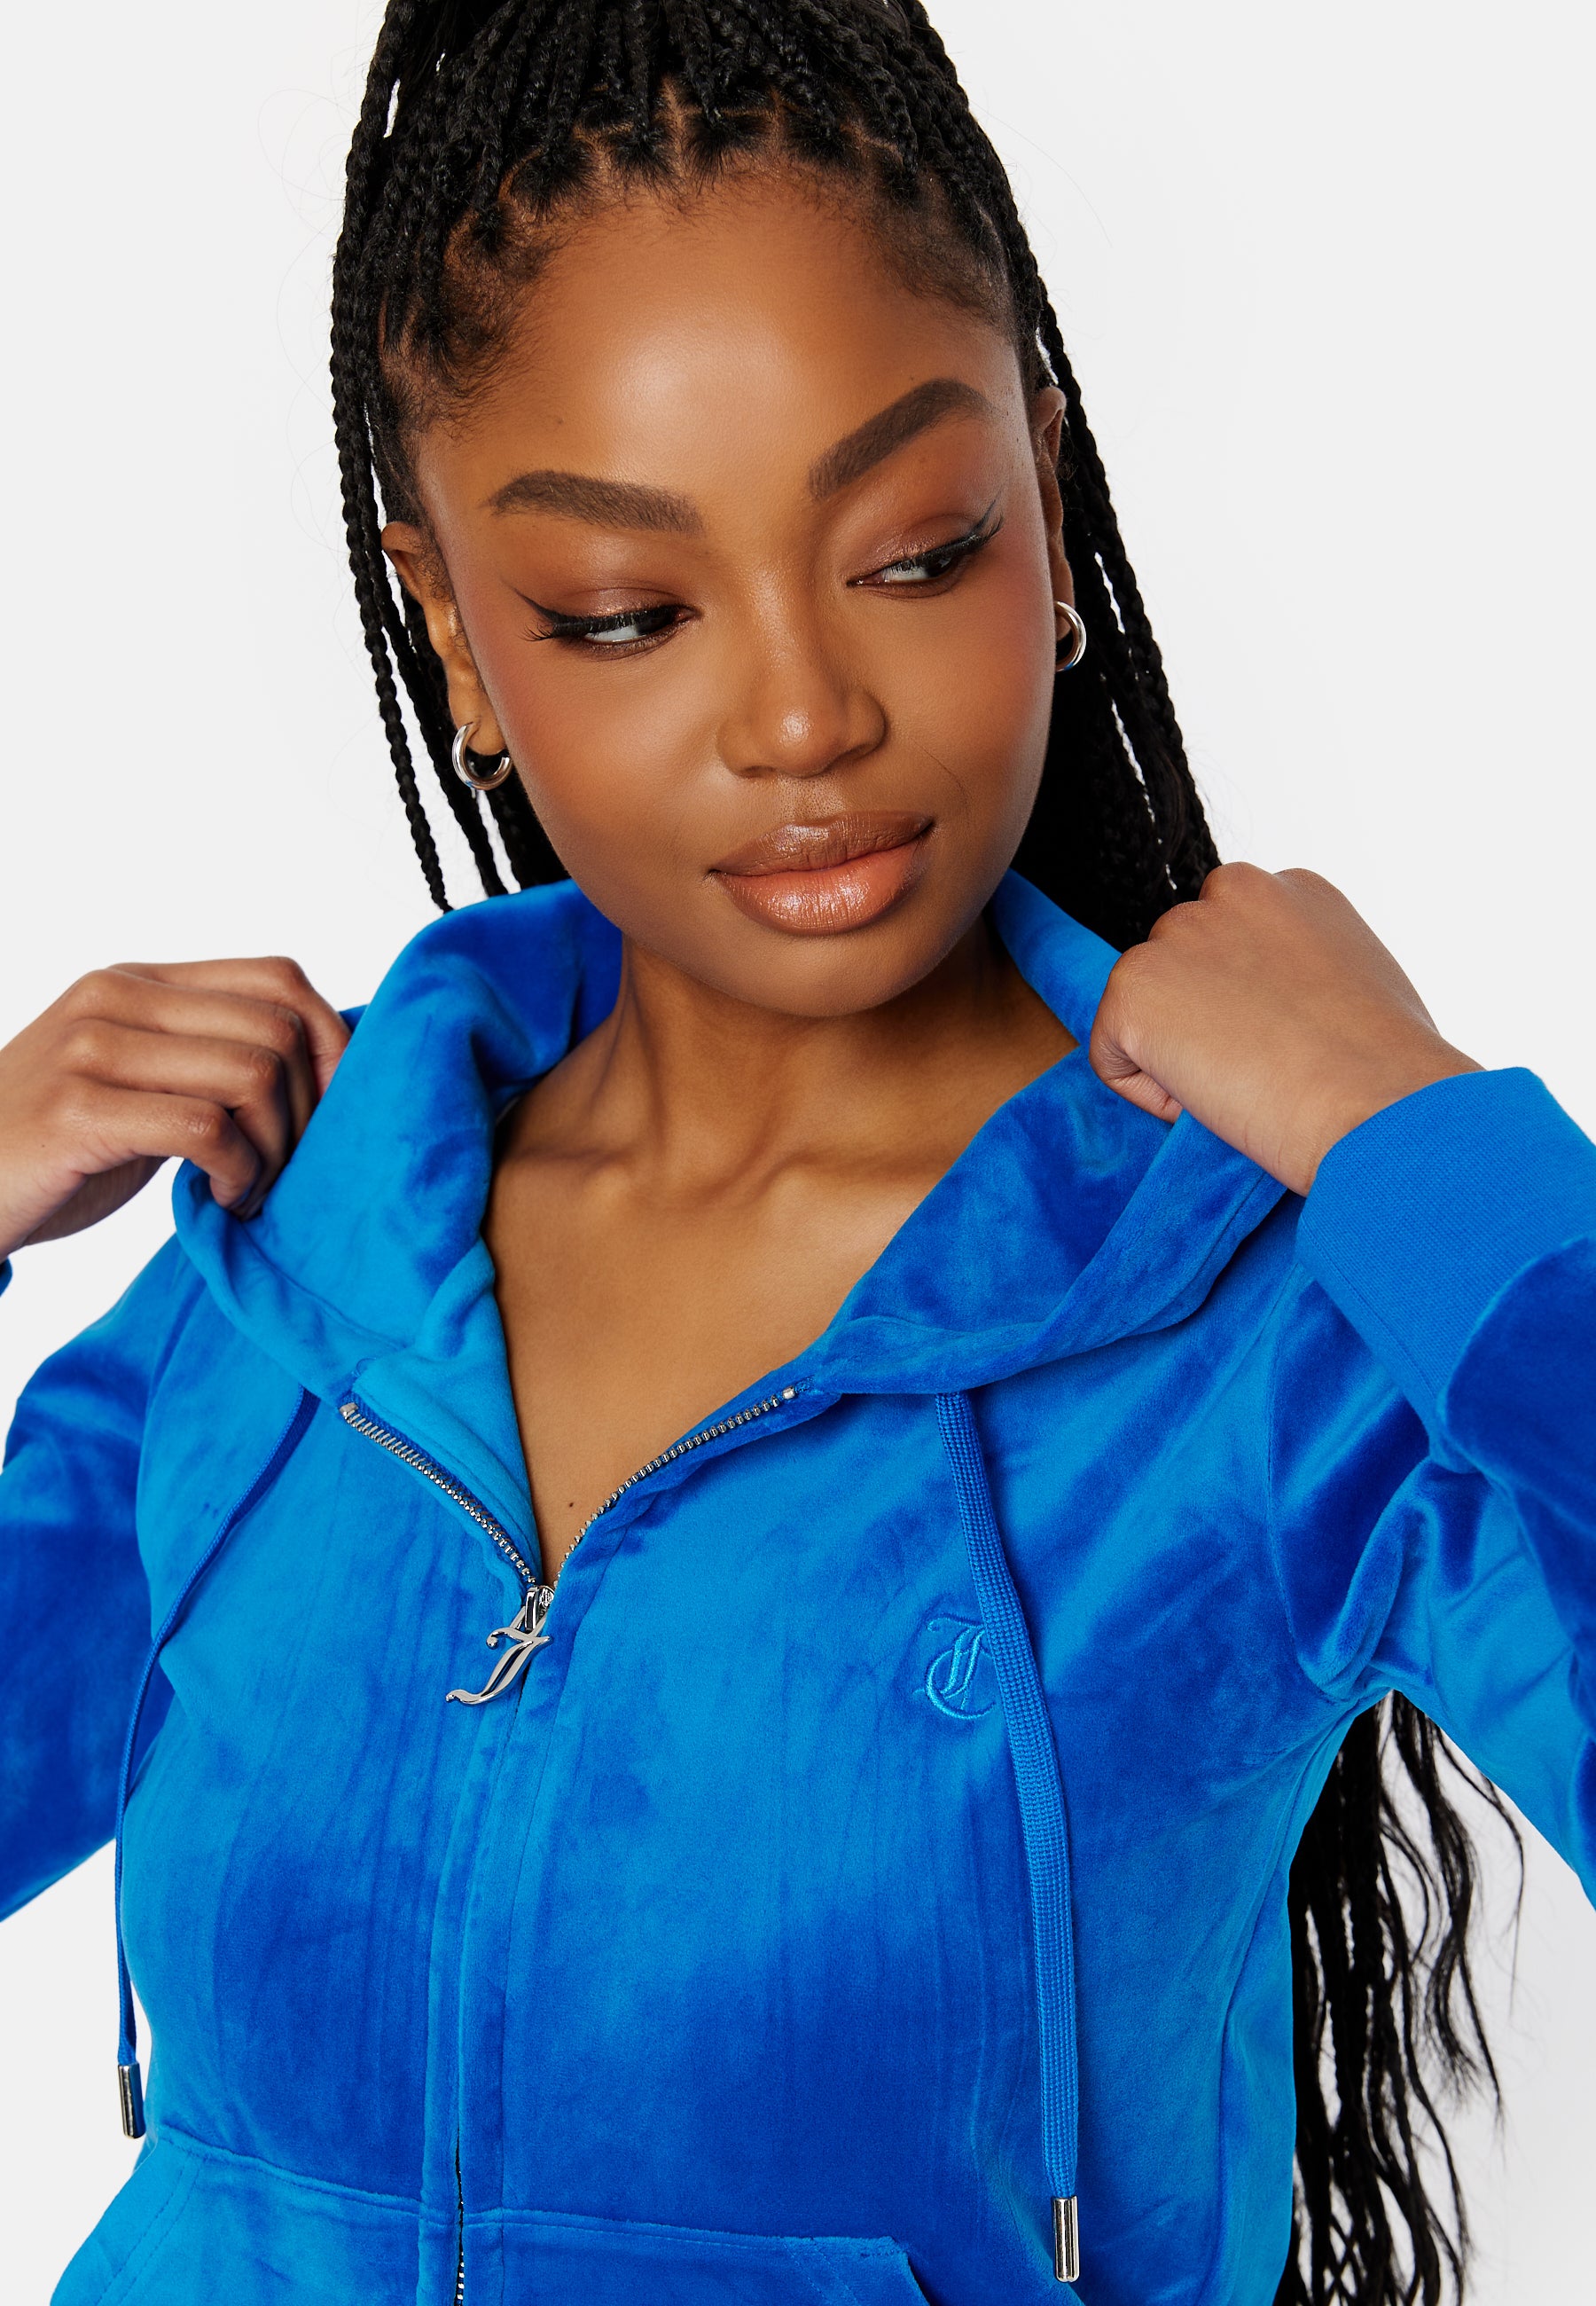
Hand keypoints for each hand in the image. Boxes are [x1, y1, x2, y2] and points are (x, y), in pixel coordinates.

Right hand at [0, 958, 348, 1262]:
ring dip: (275, 1150)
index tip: (331, 1113)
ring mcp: (92, 1048)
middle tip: (285, 1169)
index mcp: (138, 981)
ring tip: (248, 1189)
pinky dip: (237, 1172)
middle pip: (277, 1030)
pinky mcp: (78, 1109)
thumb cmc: (59, 1150)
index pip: (278, 976)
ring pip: (252, 1075)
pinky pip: (206, 1127)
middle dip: (308, 1113)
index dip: (331, 1044)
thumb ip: (207, 1056)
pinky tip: (219, 1198)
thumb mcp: (139, 1081)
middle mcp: (116, 997)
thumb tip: (325, 1063)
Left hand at [1090, 864, 1478, 1195]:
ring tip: (1251, 1082)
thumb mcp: (1360, 986)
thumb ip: (1302, 971)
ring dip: (1181, 1058)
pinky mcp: (1134, 986)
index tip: (1286, 1040)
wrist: (1375, 1103)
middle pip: (1180, 968)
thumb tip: (1272, 1008)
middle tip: (1265, 1068)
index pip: (1228, 941)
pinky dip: (1153, 1096)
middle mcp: (1232, 890)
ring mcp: (1177, 934)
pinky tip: (1218, 1097)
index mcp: (1291, 888)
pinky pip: (1114, 1059)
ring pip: (1147, 1012)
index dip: (1247, 1005)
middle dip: (1204, 1021)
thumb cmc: (1388, 1071)